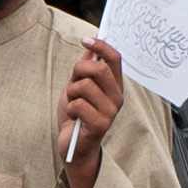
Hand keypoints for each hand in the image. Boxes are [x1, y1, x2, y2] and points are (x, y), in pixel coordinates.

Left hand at [56, 39, 124, 187]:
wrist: (73, 146)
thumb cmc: (76, 116)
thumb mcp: (78, 87)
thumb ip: (85, 69)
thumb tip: (90, 47)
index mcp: (114, 86)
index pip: (115, 59)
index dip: (101, 46)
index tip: (85, 40)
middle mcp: (117, 97)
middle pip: (98, 69)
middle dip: (78, 72)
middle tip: (72, 84)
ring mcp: (111, 112)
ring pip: (85, 86)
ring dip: (71, 93)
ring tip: (72, 104)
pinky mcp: (101, 125)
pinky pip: (78, 104)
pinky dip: (70, 108)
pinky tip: (73, 117)